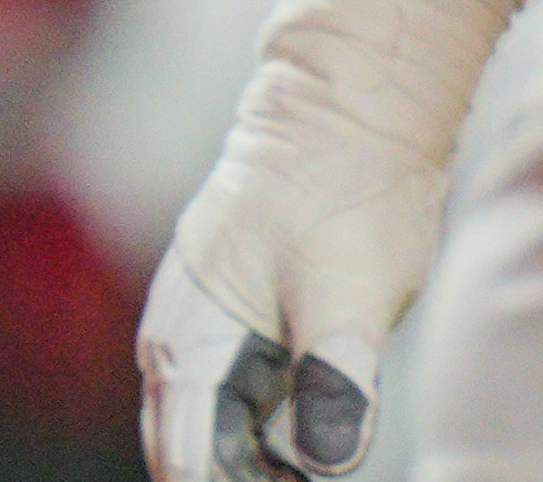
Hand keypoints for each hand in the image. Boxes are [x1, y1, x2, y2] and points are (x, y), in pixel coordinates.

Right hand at [142, 75, 459, 481]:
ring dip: (268, 451)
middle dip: (251, 477)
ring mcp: (212, 324)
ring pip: (228, 422)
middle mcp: (183, 345)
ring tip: (322, 456)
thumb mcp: (352, 289)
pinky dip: (282, 414)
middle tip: (312, 479)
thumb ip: (335, 380)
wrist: (360, 99)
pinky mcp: (251, 309)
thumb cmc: (349, 186)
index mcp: (188, 349)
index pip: (189, 467)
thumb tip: (327, 462)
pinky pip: (253, 386)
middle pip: (201, 453)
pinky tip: (327, 421)